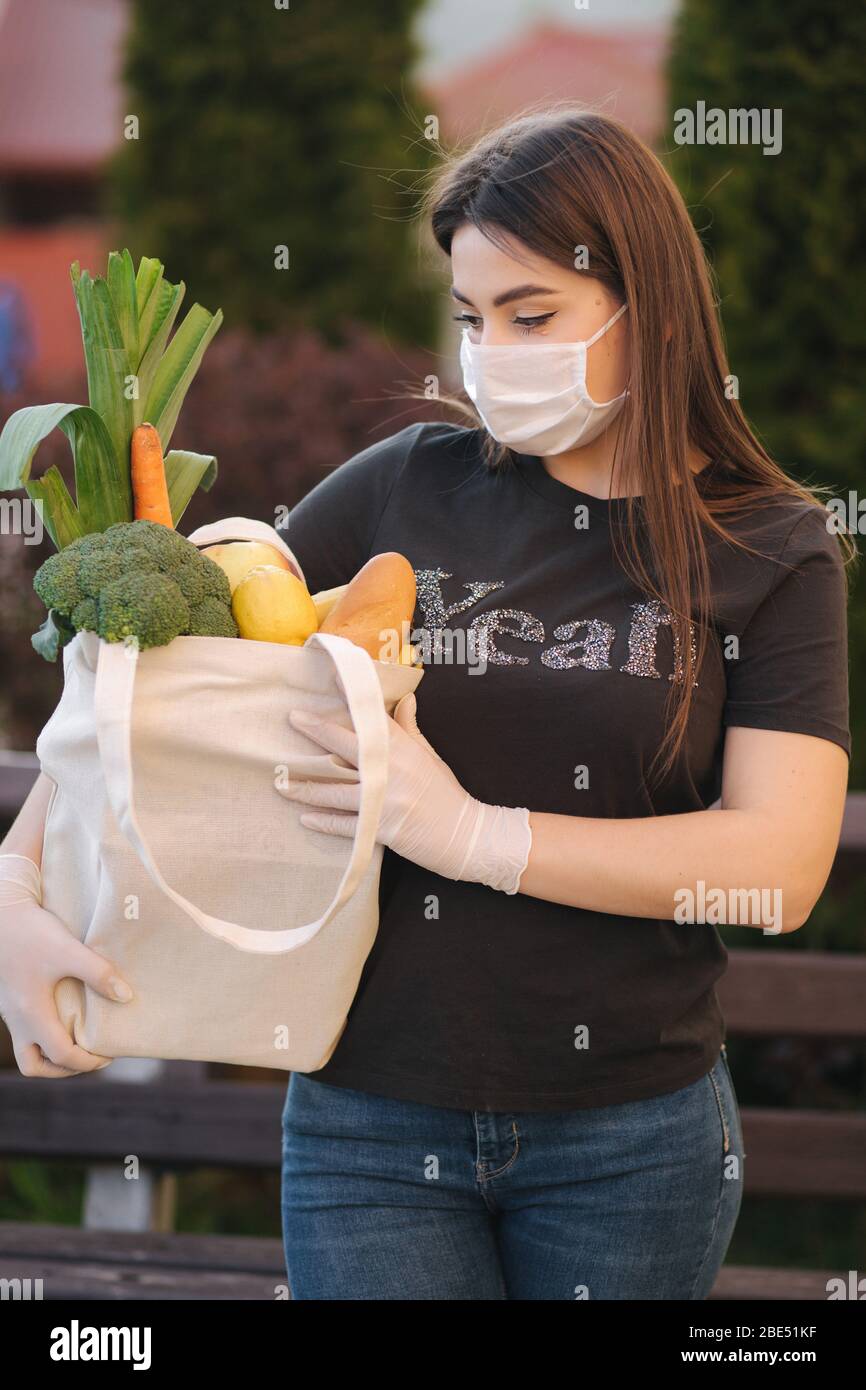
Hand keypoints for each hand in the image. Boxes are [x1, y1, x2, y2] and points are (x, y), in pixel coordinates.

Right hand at [0, 855, 132, 1076]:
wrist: (2, 912)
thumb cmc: (33, 932)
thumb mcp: (68, 950)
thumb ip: (98, 973)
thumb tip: (126, 997)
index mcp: (32, 1014)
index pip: (61, 1056)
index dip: (88, 1062)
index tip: (110, 1055)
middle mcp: (18, 1019)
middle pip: (35, 1066)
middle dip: (65, 1069)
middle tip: (91, 1056)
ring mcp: (11, 1012)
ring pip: (26, 1052)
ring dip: (50, 1057)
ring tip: (78, 1043)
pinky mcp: (11, 999)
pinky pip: (25, 1032)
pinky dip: (45, 1036)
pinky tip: (65, 1018)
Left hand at [280, 693, 531, 893]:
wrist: (466, 835)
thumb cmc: (447, 794)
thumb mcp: (431, 757)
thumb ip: (411, 730)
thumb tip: (405, 699)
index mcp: (403, 748)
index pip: (372, 715)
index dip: (351, 696)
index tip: (331, 678)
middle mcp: (389, 769)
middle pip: (346, 744)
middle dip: (317, 730)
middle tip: (293, 718)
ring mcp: (382, 800)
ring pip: (334, 790)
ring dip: (306, 788)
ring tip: (281, 784)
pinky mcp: (379, 828)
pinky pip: (344, 825)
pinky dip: (323, 822)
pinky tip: (305, 818)